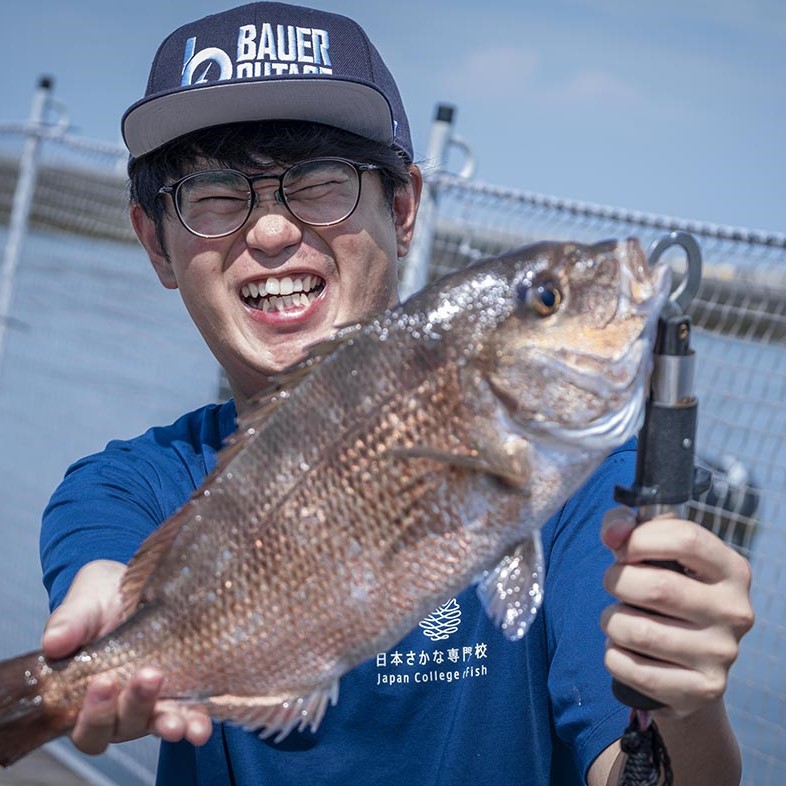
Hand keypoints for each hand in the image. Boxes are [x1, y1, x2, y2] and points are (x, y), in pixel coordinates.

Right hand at [42, 560, 212, 754]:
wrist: (136, 583)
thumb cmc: (101, 598)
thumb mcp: (85, 601)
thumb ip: (70, 621)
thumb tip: (54, 642)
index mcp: (86, 694)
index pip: (85, 725)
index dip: (94, 713)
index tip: (104, 680)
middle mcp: (119, 707)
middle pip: (122, 727)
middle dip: (135, 706)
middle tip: (148, 676)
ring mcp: (152, 702)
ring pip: (156, 724)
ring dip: (167, 723)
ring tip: (177, 721)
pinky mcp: (183, 691)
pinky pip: (189, 715)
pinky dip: (195, 722)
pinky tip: (200, 726)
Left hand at [600, 508, 753, 717]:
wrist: (689, 668)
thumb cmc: (665, 593)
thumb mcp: (653, 554)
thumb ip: (626, 527)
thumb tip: (613, 533)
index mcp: (732, 569)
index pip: (685, 538)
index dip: (640, 539)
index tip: (622, 549)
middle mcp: (735, 612)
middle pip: (657, 587)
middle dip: (618, 582)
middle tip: (615, 585)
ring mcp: (722, 654)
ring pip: (638, 631)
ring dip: (612, 622)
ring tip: (619, 621)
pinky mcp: (702, 690)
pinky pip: (632, 669)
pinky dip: (614, 656)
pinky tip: (625, 650)